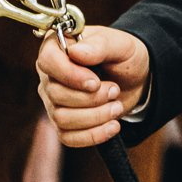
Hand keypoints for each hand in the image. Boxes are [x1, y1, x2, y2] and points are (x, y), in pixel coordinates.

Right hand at [36, 25, 149, 147]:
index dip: (70, 75)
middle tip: (114, 90)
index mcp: (57, 47)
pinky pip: (68, 137)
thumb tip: (76, 52)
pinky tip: (113, 126)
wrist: (134, 79)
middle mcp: (49, 75)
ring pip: (62, 118)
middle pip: (56, 94)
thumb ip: (99, 45)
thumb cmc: (123, 56)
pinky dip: (93, 135)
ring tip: (116, 106)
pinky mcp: (63, 124)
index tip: (95, 82)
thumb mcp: (120, 44)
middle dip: (91, 98)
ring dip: (95, 116)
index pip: (48, 61)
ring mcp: (53, 102)